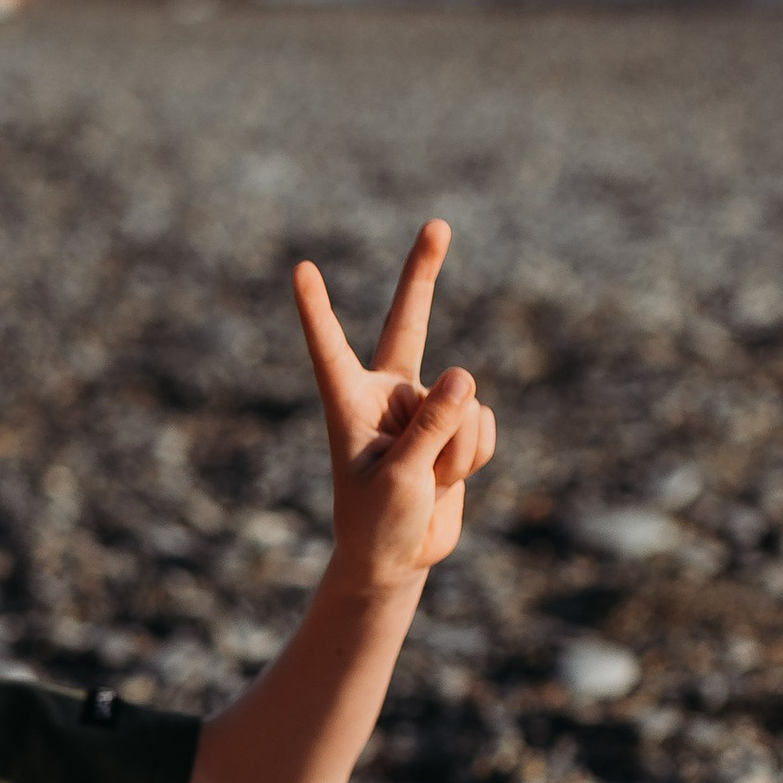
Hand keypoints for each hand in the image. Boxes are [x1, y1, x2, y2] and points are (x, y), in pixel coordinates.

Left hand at [293, 218, 496, 588]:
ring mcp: (424, 407)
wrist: (397, 559)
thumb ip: (430, 428)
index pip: (330, 350)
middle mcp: (387, 394)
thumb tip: (466, 374)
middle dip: (423, 274)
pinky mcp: (456, 426)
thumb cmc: (377, 523)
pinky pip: (483, 426)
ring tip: (429, 482)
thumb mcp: (399, 479)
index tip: (299, 270)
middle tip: (438, 224)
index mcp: (349, 404)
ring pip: (464, 405)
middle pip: (407, 323)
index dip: (316, 311)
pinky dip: (473, 457)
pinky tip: (449, 480)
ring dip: (455, 451)